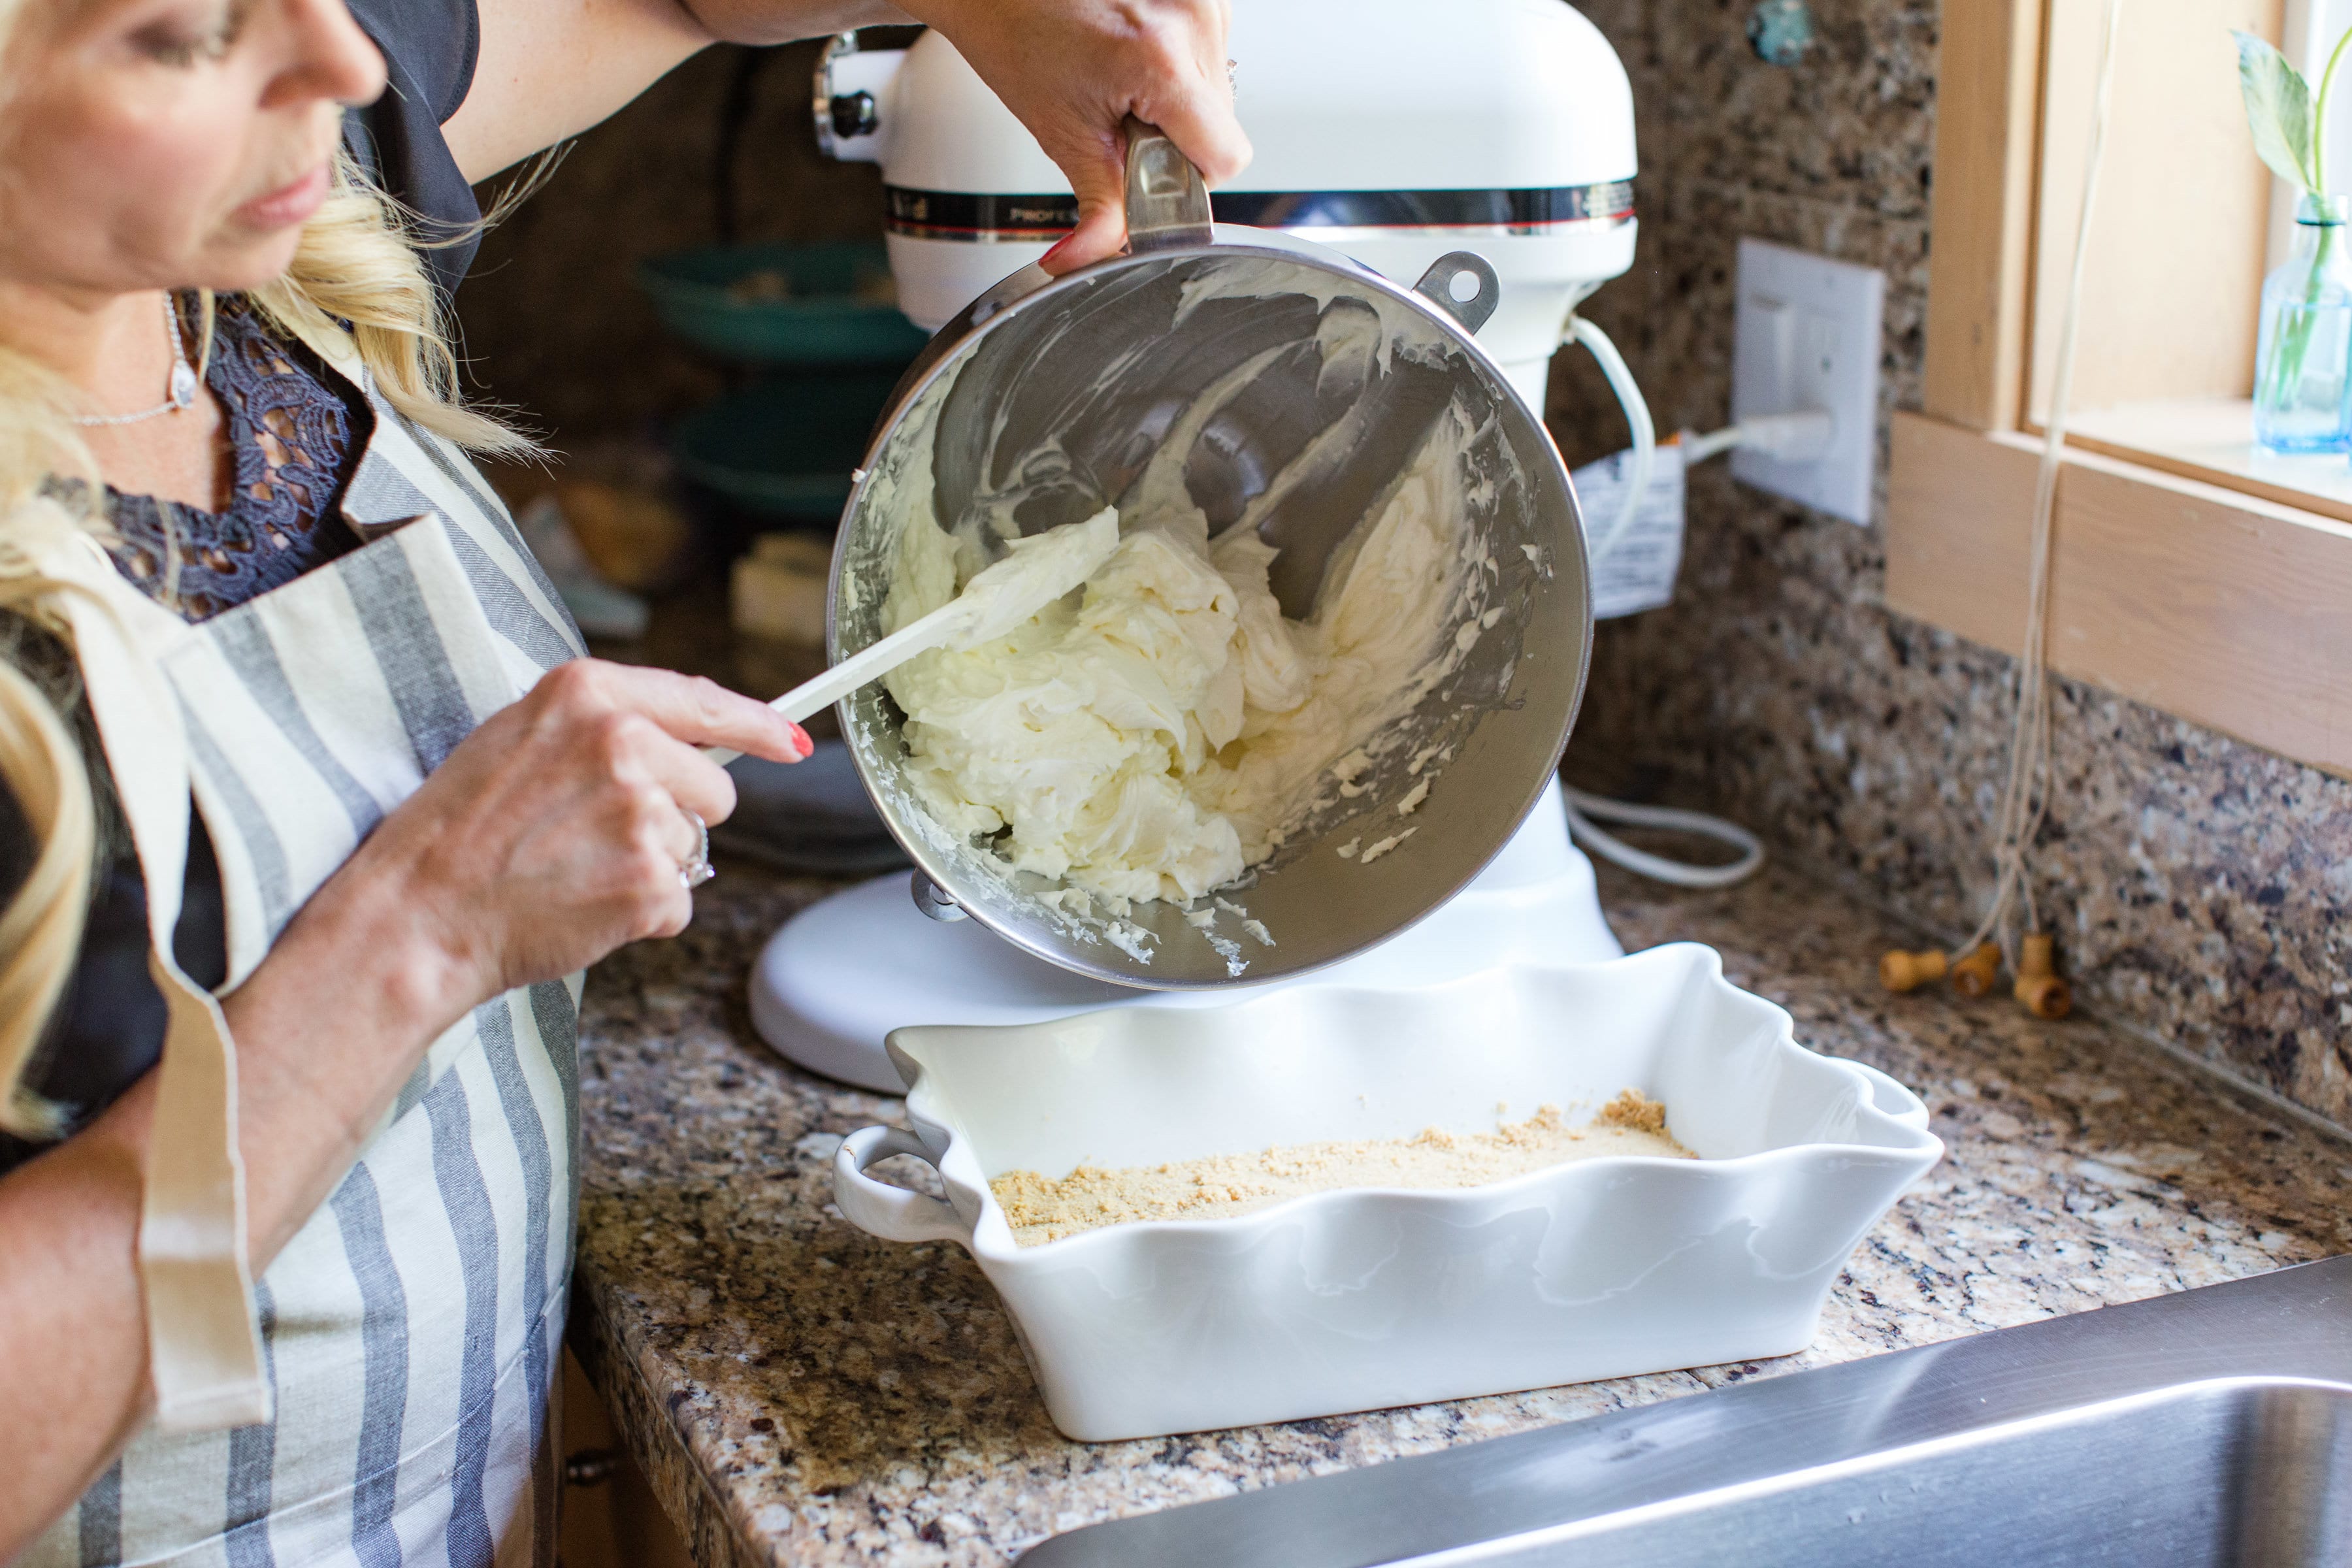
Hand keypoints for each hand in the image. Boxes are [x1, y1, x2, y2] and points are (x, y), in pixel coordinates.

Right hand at [316, 661, 808, 1029]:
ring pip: (696, 846)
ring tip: (576, 869)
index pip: (704, 701)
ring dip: (652, 867)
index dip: (759, 726)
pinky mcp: (649, 879)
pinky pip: (680, 900)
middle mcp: (620, 740)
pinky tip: (583, 905)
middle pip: (714, 787)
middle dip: (674, 817)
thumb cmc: (461, 831)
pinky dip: (642, 914)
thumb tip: (696, 739)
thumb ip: (604, 724)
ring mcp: (639, 811)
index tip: (792, 741)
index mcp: (587, 691)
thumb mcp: (521, 738)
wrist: (418, 913)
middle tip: (594, 837)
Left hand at [909, 0, 1251, 272]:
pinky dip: (1177, 66)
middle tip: (1121, 118)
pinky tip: (1133, 55)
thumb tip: (1092, 259)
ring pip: (1220, 89)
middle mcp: (1193, 20)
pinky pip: (1210, 52)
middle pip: (1223, 125)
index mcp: (1162, 61)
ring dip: (1177, 100)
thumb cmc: (1015, 37)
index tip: (1151, 169)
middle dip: (1176, 137)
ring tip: (1123, 80)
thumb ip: (1098, 208)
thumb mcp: (1062, 135)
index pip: (1225, 157)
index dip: (1188, 178)